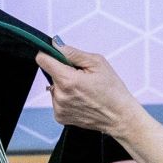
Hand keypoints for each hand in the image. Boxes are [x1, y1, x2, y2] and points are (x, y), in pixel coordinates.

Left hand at [39, 45, 162, 162]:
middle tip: (83, 77)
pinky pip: (57, 100)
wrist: (120, 116)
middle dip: (64, 71)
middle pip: (51, 73)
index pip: (43, 60)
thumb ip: (73, 53)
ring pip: (54, 87)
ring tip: (84, 91)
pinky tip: (81, 100)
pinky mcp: (60, 117)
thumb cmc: (112, 90)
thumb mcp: (97, 63)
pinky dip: (67, 98)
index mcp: (68, 80)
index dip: (49, 54)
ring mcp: (59, 108)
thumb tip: (56, 45)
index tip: (57, 55)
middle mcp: (60, 95)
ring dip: (65, 86)